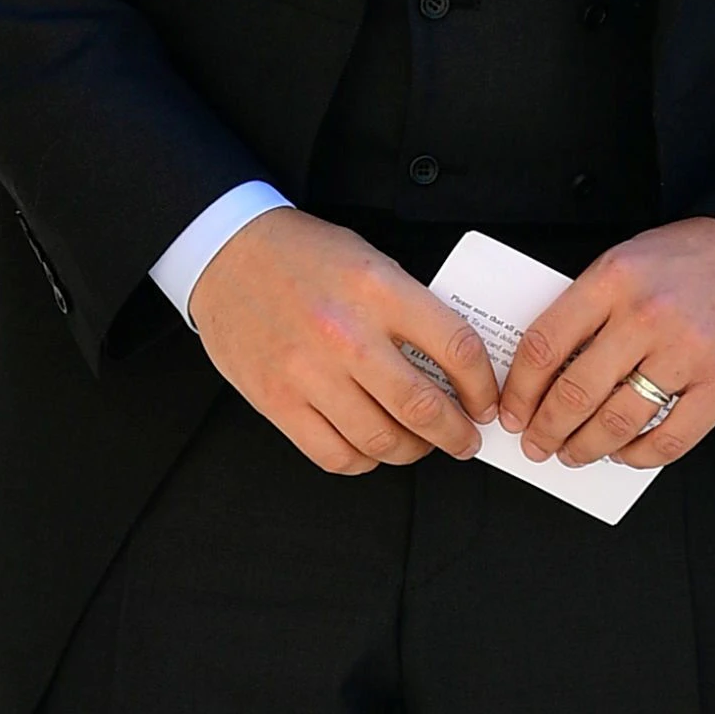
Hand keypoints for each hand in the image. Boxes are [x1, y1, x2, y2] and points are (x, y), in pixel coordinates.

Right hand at [189, 209, 500, 476]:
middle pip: (422, 407)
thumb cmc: (304, 255)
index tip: (486, 401)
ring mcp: (309, 373)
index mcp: (379, 290)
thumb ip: (410, 308)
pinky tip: (372, 447)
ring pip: (380, 440)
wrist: (228, 254)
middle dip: (456, 434)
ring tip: (420, 444)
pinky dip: (363, 460)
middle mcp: (347, 335)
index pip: (456, 348)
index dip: (481, 385)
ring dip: (412, 451)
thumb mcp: (371, 261)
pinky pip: (334, 454)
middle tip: (466, 439)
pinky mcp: (277, 402)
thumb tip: (451, 363)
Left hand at [496, 215, 714, 469]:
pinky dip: (637, 456)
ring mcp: (688, 353)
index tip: (514, 410)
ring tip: (574, 453)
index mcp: (617, 277)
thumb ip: (596, 303)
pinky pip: (668, 439)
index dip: (520, 389)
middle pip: (574, 392)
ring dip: (585, 448)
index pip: (545, 345)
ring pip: (615, 422)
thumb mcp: (637, 255)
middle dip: (546, 429)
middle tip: (538, 443)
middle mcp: (647, 316)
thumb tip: (553, 365)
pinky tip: (625, 452)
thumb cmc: (706, 253)